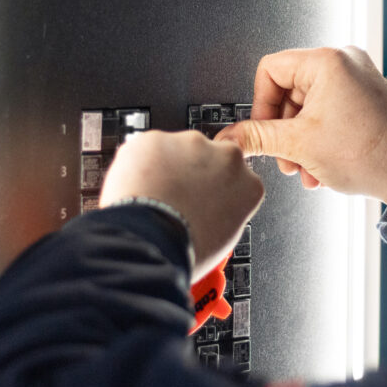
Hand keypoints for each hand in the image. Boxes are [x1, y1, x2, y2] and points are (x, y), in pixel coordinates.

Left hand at [99, 130, 263, 280]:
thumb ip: (227, 213)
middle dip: (192, 173)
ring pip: (176, 150)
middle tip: (175, 198)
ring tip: (154, 198)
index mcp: (248, 184)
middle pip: (208, 158)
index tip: (203, 199)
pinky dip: (140, 164)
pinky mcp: (158, 139)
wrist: (151, 242)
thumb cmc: (187, 248)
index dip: (215, 190)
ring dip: (165, 167)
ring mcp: (192, 144)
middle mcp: (226, 157)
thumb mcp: (225, 239)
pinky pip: (147, 148)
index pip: (236, 179)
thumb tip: (216, 212)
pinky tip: (138, 188)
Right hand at [215, 47, 386, 208]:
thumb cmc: (371, 155)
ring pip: (307, 107)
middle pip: (288, 91)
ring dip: (301, 142)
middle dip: (284, 132)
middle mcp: (345, 62)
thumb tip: (231, 136)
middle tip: (286, 157)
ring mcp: (358, 79)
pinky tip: (321, 165)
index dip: (259, 105)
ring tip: (307, 167)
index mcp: (327, 61)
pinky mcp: (366, 97)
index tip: (262, 131)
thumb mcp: (299, 145)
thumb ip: (257, 137)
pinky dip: (319, 138)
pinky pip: (328, 111)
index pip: (269, 70)